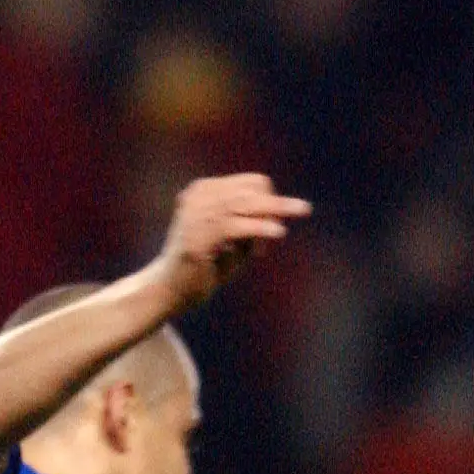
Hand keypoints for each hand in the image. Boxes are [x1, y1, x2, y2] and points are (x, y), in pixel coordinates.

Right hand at [145, 173, 310, 315]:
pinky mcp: (200, 236)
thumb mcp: (233, 240)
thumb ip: (253, 223)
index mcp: (204, 190)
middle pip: (252, 189)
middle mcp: (199, 196)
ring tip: (302, 211)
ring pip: (248, 204)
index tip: (273, 227)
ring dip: (274, 214)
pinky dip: (262, 228)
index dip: (270, 200)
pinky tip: (278, 231)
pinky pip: (239, 226)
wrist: (168, 291)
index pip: (251, 182)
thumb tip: (279, 209)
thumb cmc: (203, 268)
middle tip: (304, 209)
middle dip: (278, 204)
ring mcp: (197, 214)